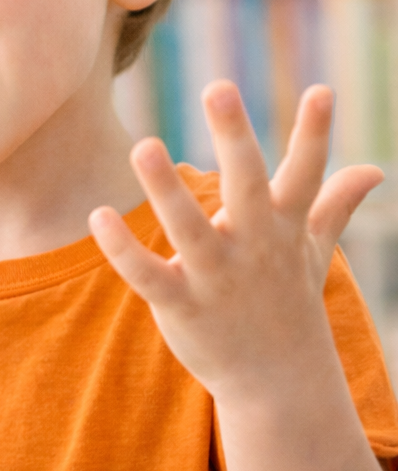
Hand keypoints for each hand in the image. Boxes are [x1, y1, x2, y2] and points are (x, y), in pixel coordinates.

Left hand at [89, 82, 382, 404]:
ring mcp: (216, 278)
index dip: (315, 133)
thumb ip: (334, 204)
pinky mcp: (181, 306)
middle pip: (246, 186)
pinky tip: (99, 215)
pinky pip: (147, 274)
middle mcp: (253, 248)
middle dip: (234, 138)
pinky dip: (122, 248)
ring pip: (188, 228)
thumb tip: (374, 170)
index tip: (321, 89)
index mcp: (283, 227)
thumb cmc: (287, 302)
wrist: (276, 382)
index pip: (306, 175)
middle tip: (218, 88)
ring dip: (166, 188)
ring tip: (143, 145)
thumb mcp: (312, 250)